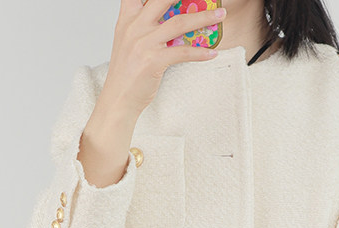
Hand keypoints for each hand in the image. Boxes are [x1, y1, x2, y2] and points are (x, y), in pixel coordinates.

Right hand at [101, 0, 226, 117]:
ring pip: (179, 23)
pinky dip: (200, 53)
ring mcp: (144, 43)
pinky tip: (212, 53)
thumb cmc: (126, 74)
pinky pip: (182, 52)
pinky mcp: (153, 61)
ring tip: (220, 15)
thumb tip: (170, 20)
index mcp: (127, 19)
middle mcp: (134, 27)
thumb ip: (143, 27)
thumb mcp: (129, 43)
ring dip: (203, 18)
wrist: (118, 100)